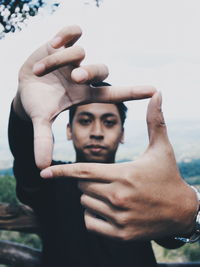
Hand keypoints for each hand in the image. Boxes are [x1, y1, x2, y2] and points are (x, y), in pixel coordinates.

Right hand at [14, 25, 155, 168]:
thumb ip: (43, 140)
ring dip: (59, 60)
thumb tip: (41, 167)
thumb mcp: (41, 120)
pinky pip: (71, 32)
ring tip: (41, 71)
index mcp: (84, 94)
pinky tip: (54, 43)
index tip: (154, 90)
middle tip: (74, 78)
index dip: (133, 91)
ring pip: (80, 53)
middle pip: (100, 70)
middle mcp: (83, 76)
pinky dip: (64, 35)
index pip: (114, 92)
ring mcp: (73, 59)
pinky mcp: (61, 42)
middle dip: (88, 72)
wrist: (24, 86)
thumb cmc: (37, 104)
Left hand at [41, 92, 198, 240]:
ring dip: (92, 197)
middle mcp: (119, 197)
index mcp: (124, 174)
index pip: (83, 171)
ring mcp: (119, 218)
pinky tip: (109, 209)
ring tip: (113, 193)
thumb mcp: (162, 147)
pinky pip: (90, 223)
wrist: (182, 211)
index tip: (44, 173)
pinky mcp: (121, 235)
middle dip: (87, 180)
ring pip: (85, 204)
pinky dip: (93, 216)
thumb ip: (155, 120)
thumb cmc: (169, 176)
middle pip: (82, 186)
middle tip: (106, 178)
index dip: (62, 171)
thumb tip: (158, 92)